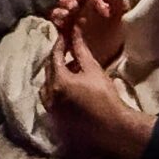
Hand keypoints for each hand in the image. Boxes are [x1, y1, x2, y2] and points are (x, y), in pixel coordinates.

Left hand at [42, 28, 152, 158]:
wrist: (112, 127)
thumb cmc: (104, 96)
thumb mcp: (93, 69)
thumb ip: (80, 49)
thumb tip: (74, 31)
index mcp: (58, 82)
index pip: (54, 57)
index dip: (60, 44)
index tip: (65, 34)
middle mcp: (50, 96)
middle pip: (48, 71)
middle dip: (57, 59)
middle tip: (69, 50)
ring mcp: (51, 110)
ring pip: (46, 87)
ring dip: (55, 76)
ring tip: (70, 71)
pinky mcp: (56, 120)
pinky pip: (50, 100)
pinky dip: (56, 90)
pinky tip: (69, 89)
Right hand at [46, 0, 128, 66]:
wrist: (113, 54)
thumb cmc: (116, 29)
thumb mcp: (120, 12)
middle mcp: (76, 8)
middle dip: (68, 1)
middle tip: (73, 6)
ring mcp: (69, 22)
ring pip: (58, 12)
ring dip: (60, 12)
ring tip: (66, 15)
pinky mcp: (65, 36)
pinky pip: (57, 29)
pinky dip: (58, 26)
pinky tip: (63, 27)